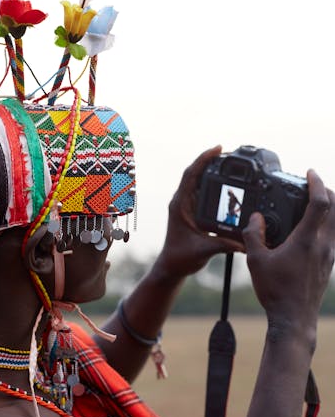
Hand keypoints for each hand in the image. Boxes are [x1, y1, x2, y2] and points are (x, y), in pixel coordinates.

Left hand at [157, 146, 243, 279]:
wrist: (173, 267)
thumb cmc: (181, 258)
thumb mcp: (204, 250)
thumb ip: (224, 244)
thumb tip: (245, 242)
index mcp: (180, 205)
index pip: (190, 175)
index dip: (204, 159)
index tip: (218, 149)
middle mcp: (182, 202)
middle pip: (195, 173)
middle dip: (210, 161)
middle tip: (228, 153)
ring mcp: (187, 206)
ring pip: (198, 182)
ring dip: (211, 171)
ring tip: (228, 163)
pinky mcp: (192, 211)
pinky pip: (203, 192)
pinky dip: (213, 185)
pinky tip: (225, 183)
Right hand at [243, 170, 334, 333]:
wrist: (294, 318)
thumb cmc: (276, 291)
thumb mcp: (256, 261)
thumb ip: (253, 235)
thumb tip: (255, 218)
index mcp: (306, 240)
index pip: (321, 203)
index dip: (317, 183)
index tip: (310, 173)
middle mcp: (324, 245)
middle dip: (327, 191)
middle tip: (313, 186)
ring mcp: (330, 255)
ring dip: (330, 208)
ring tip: (313, 204)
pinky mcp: (330, 264)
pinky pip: (333, 236)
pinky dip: (326, 224)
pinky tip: (310, 229)